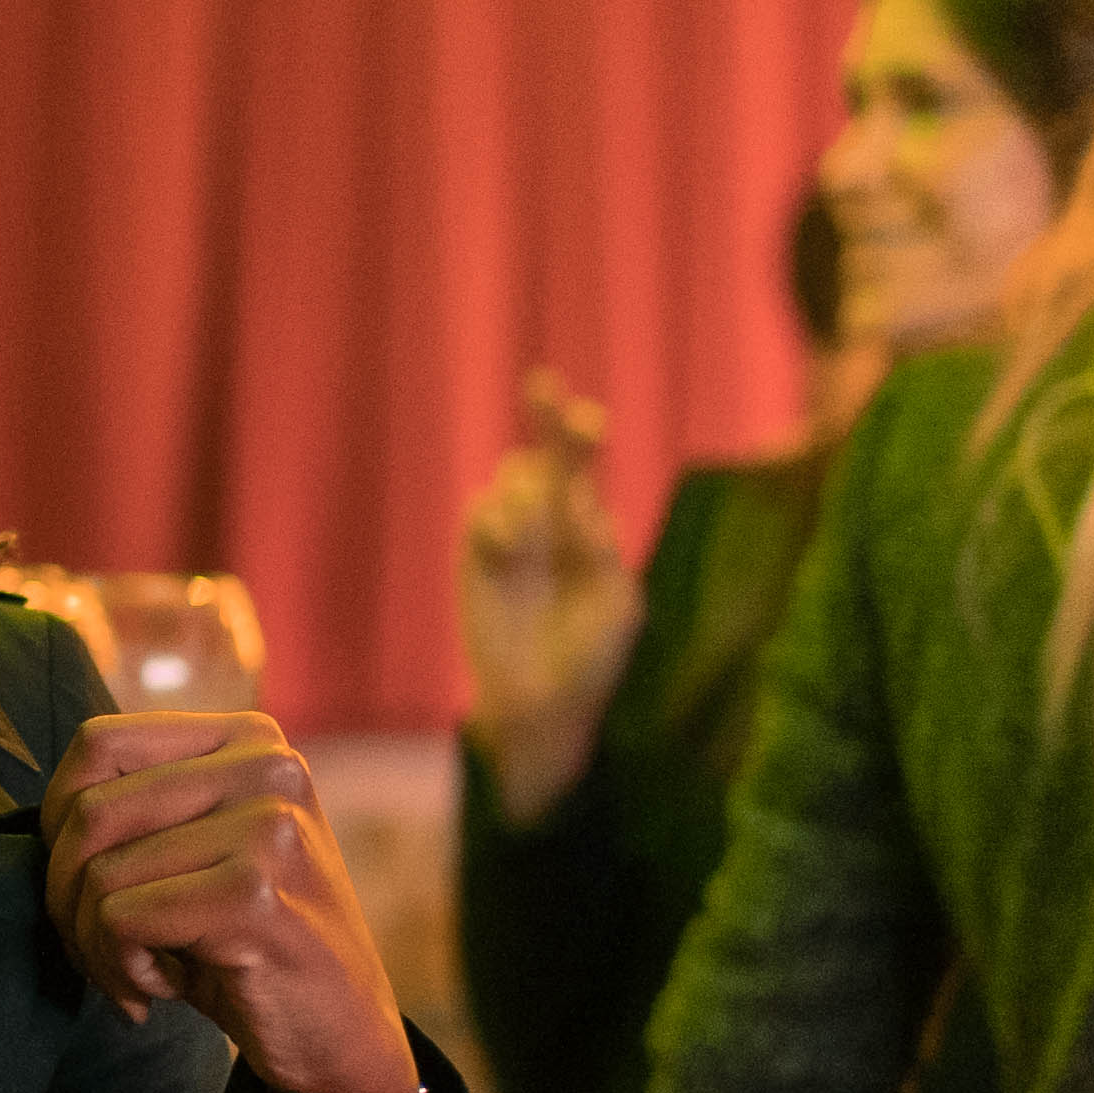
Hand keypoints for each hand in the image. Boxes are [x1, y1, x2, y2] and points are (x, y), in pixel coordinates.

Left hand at [44, 708, 419, 1092]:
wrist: (339, 1035)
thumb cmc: (245, 943)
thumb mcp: (196, 852)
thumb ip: (137, 808)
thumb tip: (43, 816)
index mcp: (250, 740)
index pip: (98, 745)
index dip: (58, 820)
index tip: (82, 884)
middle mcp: (268, 768)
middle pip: (88, 812)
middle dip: (65, 895)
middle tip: (100, 949)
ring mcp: (268, 828)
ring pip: (98, 873)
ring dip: (94, 944)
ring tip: (142, 972)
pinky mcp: (255, 897)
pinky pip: (120, 921)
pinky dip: (119, 970)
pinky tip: (165, 991)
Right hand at [456, 368, 641, 822]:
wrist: (540, 705)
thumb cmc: (592, 660)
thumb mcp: (616, 606)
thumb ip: (599, 551)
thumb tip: (575, 500)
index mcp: (590, 529)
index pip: (585, 468)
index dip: (580, 433)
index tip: (587, 416)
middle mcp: (552, 523)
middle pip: (546, 455)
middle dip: (548, 421)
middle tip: (544, 387)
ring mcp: (512, 537)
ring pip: (512, 478)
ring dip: (526, 496)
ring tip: (534, 540)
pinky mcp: (477, 557)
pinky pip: (480, 512)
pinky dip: (497, 524)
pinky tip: (510, 554)